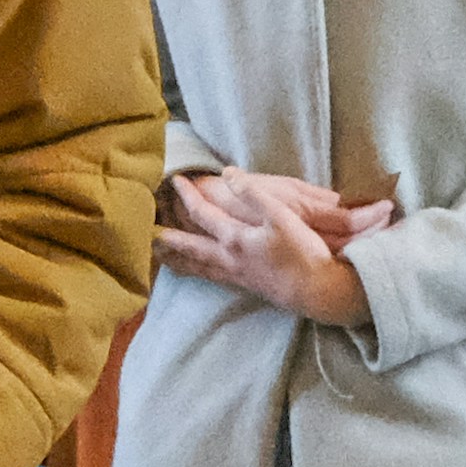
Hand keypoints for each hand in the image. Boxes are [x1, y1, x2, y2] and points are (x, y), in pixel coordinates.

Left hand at [157, 172, 375, 325]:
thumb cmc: (302, 252)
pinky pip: (211, 277)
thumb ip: (253, 194)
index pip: (202, 214)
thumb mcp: (282, 215)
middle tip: (147, 231)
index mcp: (235, 239)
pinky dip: (195, 273)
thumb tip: (228, 174)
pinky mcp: (246, 287)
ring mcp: (236, 276)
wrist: (318, 292)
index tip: (174, 180)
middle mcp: (229, 259)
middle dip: (168, 237)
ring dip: (176, 259)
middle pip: (189, 247)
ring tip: (159, 256)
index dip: (187, 195)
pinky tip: (195, 272)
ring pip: (197, 266)